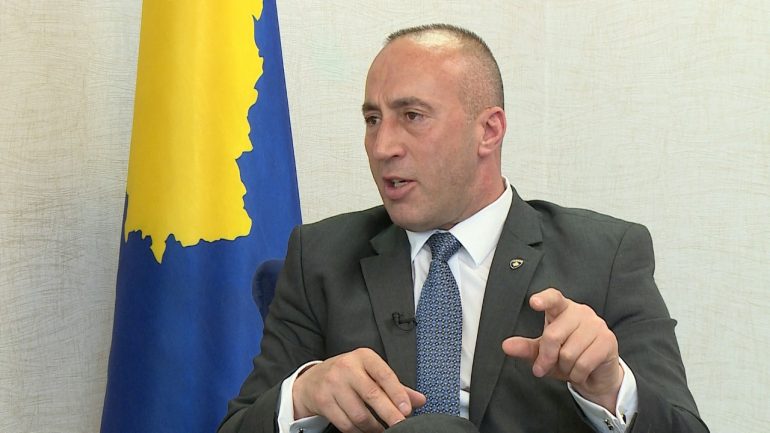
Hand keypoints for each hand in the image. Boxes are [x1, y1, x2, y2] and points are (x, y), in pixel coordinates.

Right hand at [293, 348, 425, 432]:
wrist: (311, 380)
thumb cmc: (348, 375)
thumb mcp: (370, 373)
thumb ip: (395, 386)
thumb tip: (419, 400)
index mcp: (363, 357)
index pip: (384, 374)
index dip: (397, 393)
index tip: (407, 410)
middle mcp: (347, 367)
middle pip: (372, 395)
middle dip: (389, 414)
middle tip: (400, 425)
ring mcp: (333, 384)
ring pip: (359, 414)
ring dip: (374, 427)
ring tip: (381, 429)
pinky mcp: (323, 401)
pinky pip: (346, 423)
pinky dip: (358, 431)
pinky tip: (364, 429)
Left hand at [501, 288, 623, 410]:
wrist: (595, 375)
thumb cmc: (567, 358)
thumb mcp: (543, 353)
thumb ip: (525, 348)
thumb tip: (506, 346)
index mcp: (562, 309)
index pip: (553, 298)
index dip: (544, 299)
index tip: (533, 302)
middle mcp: (580, 312)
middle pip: (553, 335)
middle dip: (547, 357)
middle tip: (547, 365)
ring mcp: (596, 325)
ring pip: (568, 353)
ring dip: (565, 368)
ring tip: (570, 366)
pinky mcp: (608, 341)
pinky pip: (583, 363)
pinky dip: (577, 374)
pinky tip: (580, 371)